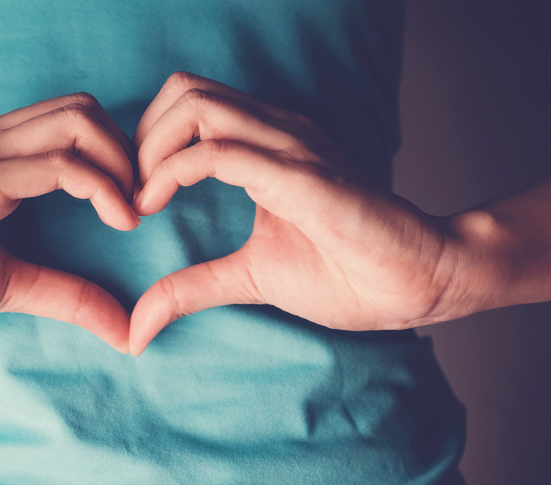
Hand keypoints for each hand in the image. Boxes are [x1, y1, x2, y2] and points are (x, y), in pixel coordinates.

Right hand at [0, 93, 139, 351]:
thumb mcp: (3, 284)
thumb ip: (63, 292)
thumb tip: (123, 328)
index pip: (69, 121)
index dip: (114, 155)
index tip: (133, 206)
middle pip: (83, 108)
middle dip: (129, 152)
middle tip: (142, 203)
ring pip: (78, 123)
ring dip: (123, 164)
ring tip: (133, 213)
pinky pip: (60, 165)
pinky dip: (103, 187)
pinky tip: (119, 221)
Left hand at [129, 72, 457, 353]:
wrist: (419, 282)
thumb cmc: (346, 273)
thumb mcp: (248, 278)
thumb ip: (190, 289)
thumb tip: (137, 328)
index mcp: (266, 143)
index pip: (188, 104)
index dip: (146, 142)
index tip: (133, 197)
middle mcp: (276, 131)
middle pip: (183, 89)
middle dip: (140, 136)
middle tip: (131, 192)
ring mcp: (289, 146)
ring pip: (195, 105)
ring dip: (150, 149)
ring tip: (142, 199)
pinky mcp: (300, 175)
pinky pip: (220, 151)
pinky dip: (172, 172)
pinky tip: (155, 206)